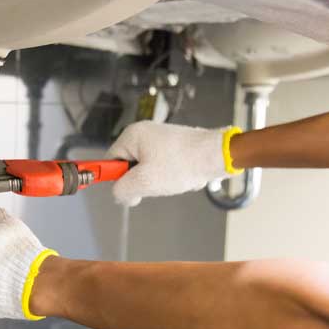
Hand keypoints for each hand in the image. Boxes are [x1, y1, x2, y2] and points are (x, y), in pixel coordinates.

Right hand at [107, 121, 230, 205]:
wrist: (217, 155)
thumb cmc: (183, 163)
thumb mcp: (144, 182)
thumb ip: (122, 190)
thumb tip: (119, 194)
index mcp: (133, 135)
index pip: (110, 161)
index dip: (116, 178)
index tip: (125, 189)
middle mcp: (144, 133)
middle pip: (129, 166)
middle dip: (141, 181)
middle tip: (154, 185)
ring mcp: (160, 139)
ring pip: (147, 170)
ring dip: (157, 181)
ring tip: (171, 180)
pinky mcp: (173, 147)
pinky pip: (162, 168)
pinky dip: (169, 177)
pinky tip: (181, 176)